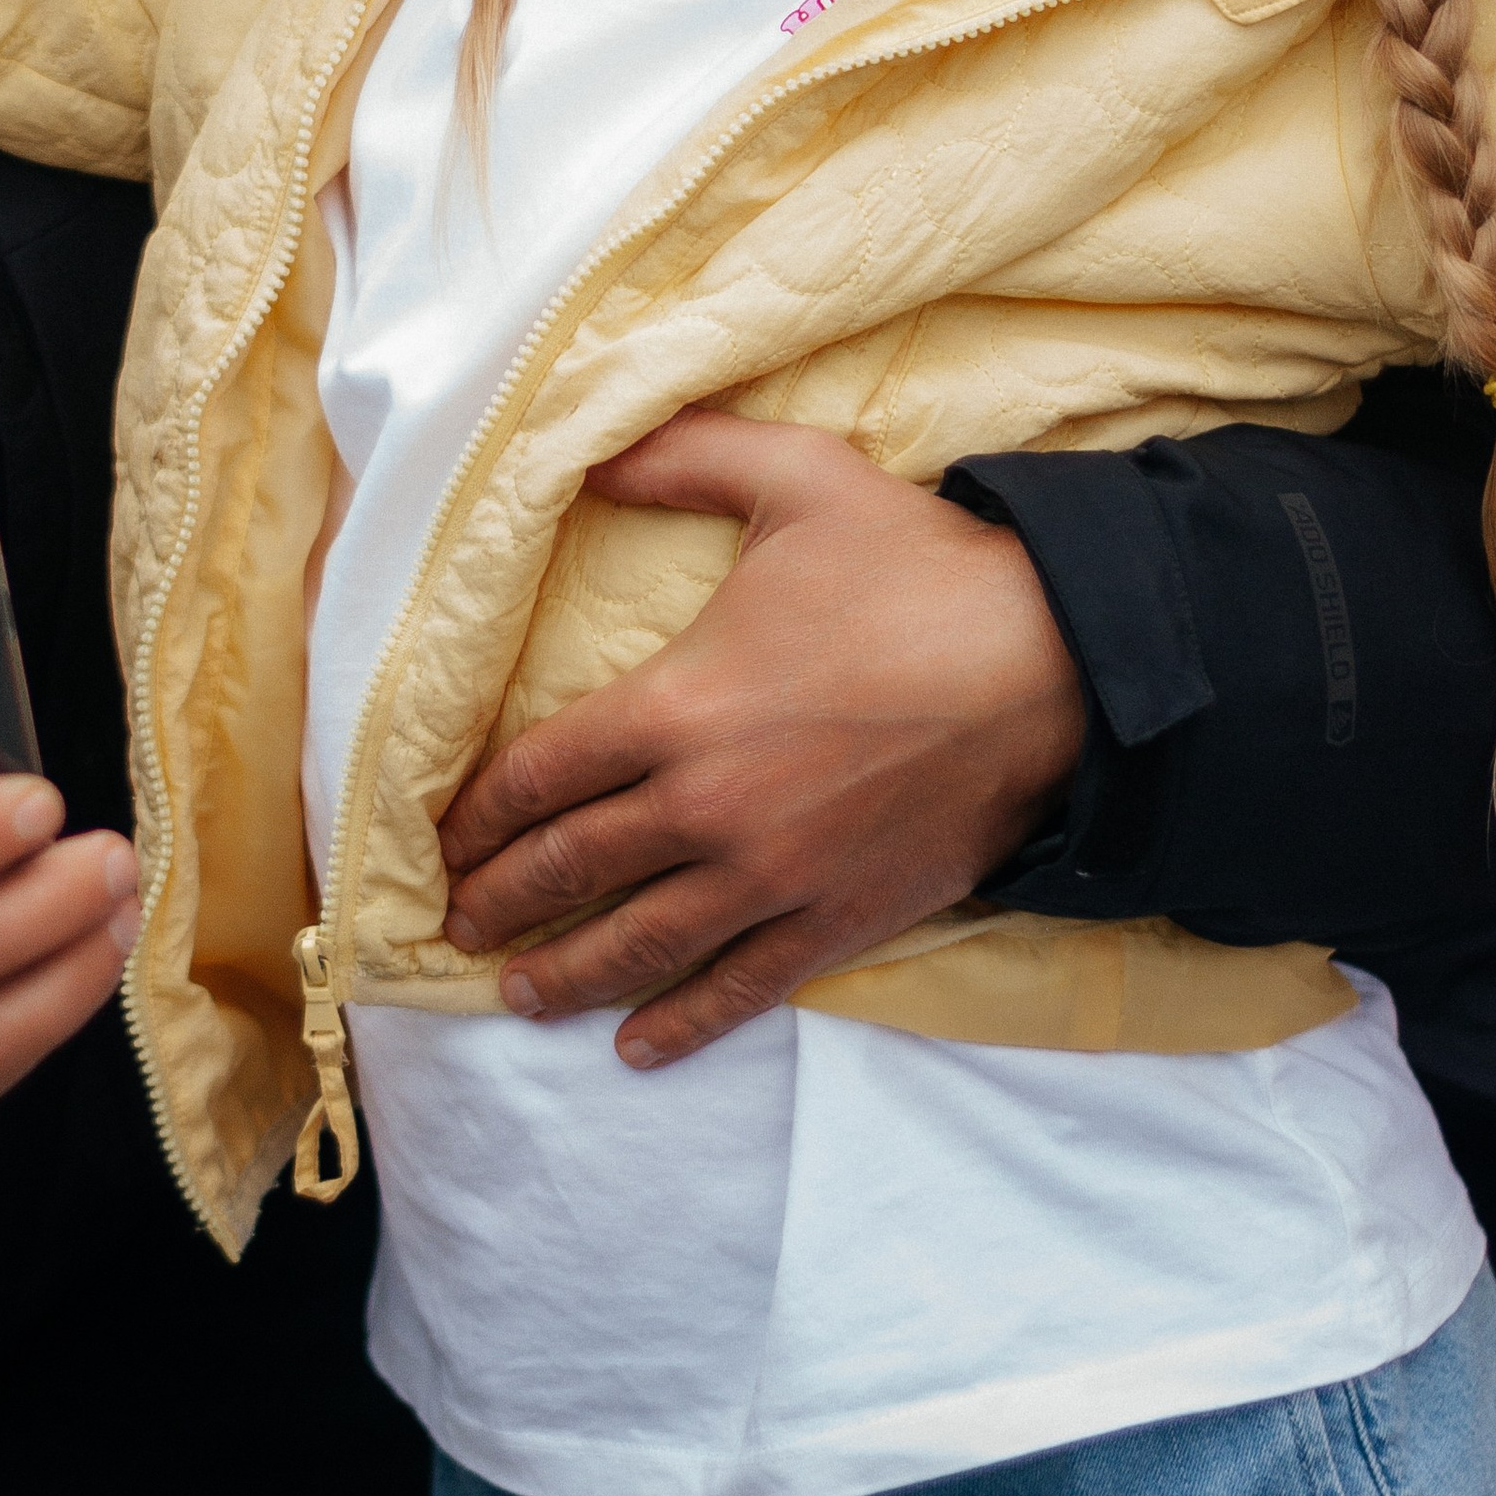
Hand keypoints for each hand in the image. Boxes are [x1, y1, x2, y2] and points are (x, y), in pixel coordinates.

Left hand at [436, 409, 1085, 1068]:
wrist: (1053, 664)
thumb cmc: (917, 567)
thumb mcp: (794, 478)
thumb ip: (681, 456)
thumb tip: (589, 449)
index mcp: (676, 704)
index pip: (541, 775)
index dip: (479, 814)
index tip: (441, 838)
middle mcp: (706, 806)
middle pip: (571, 867)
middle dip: (501, 900)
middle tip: (455, 924)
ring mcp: (772, 874)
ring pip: (641, 944)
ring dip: (567, 975)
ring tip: (518, 995)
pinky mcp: (836, 918)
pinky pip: (741, 986)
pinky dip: (683, 1023)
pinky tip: (638, 1046)